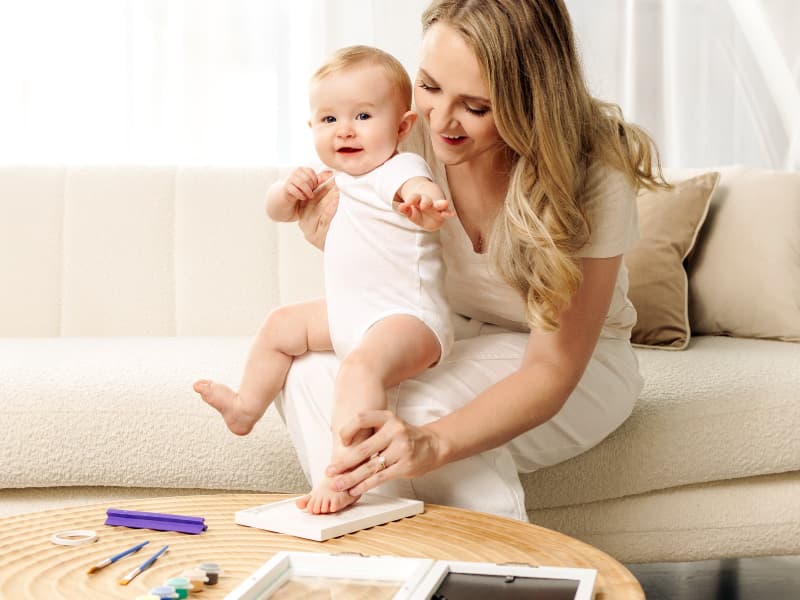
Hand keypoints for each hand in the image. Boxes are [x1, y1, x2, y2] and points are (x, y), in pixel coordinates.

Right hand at [285, 167, 321, 202]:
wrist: (287, 197)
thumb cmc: (300, 190)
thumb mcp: (311, 184)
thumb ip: (320, 179)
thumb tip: (331, 173)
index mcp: (302, 169)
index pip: (311, 172)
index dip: (315, 181)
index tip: (314, 187)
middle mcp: (295, 172)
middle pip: (307, 178)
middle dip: (311, 187)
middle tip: (311, 193)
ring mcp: (289, 179)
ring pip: (302, 183)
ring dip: (307, 192)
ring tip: (308, 196)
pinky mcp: (285, 187)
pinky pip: (295, 190)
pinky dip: (300, 195)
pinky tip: (302, 198)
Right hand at [297, 170, 337, 249]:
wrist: (338, 252)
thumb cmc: (332, 229)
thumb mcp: (324, 211)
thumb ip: (324, 195)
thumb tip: (329, 173)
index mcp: (303, 213)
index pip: (311, 195)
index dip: (320, 184)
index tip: (331, 175)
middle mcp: (304, 221)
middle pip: (314, 201)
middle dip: (326, 189)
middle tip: (337, 179)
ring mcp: (309, 230)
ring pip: (318, 209)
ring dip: (329, 197)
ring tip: (339, 188)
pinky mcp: (316, 238)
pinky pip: (323, 220)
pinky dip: (330, 209)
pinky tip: (336, 201)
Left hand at [325, 410, 442, 495]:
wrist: (433, 444)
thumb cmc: (405, 436)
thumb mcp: (390, 425)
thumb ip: (371, 432)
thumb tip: (343, 448)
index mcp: (387, 418)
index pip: (361, 419)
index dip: (348, 430)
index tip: (341, 442)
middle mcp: (394, 431)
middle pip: (363, 449)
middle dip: (344, 463)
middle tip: (330, 471)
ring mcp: (401, 448)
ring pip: (370, 467)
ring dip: (351, 478)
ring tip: (337, 484)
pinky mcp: (405, 465)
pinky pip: (380, 477)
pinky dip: (365, 485)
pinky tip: (354, 489)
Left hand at [397, 194, 454, 230]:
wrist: (429, 209)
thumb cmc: (418, 212)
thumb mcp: (411, 212)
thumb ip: (406, 210)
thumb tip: (400, 207)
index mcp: (418, 199)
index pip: (414, 197)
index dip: (410, 201)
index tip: (406, 204)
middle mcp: (428, 201)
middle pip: (427, 200)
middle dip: (425, 202)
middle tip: (423, 205)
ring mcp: (436, 206)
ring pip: (439, 204)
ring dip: (441, 204)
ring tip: (445, 203)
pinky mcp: (442, 213)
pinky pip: (446, 212)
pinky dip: (449, 213)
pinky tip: (452, 214)